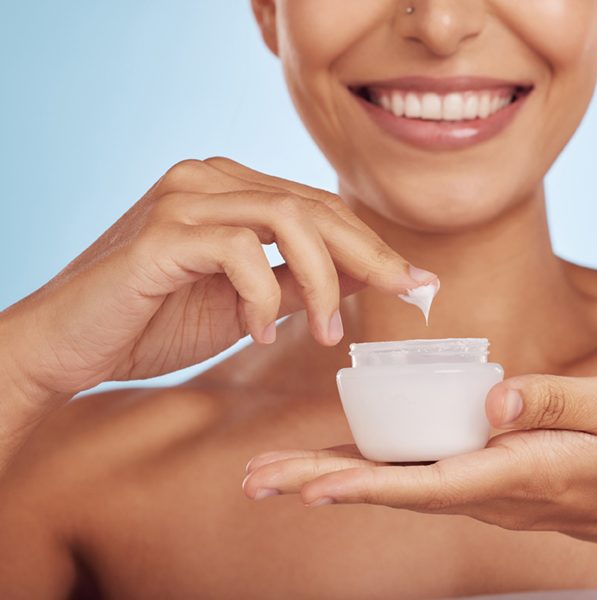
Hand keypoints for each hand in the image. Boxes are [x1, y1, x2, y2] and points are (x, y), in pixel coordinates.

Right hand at [0, 157, 436, 402]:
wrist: (67, 345)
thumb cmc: (152, 321)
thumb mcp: (247, 303)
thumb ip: (299, 282)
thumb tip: (370, 275)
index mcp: (230, 188)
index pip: (319, 207)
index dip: (374, 245)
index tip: (418, 282)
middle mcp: (209, 178)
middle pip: (315, 206)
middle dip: (372, 256)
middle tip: (409, 295)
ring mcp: (184, 197)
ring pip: (289, 219)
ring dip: (322, 282)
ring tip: (325, 334)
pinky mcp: (162, 232)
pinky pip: (242, 253)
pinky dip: (263, 298)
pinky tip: (257, 335)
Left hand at [242, 374, 596, 547]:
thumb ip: (562, 401)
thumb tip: (495, 399)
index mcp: (522, 470)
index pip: (432, 483)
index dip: (367, 486)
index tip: (309, 488)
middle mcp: (492, 488)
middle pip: (394, 491)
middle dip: (322, 484)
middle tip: (254, 480)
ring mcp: (487, 487)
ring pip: (398, 484)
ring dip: (332, 477)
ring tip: (271, 473)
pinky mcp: (488, 476)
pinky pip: (419, 472)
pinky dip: (369, 468)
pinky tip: (337, 462)